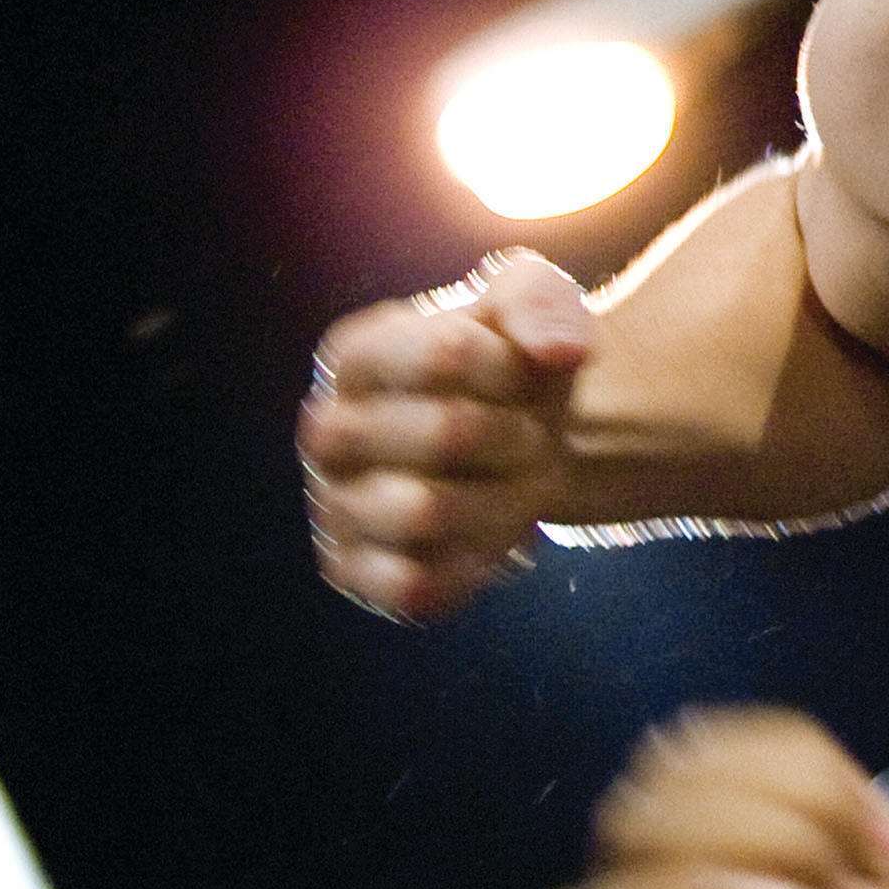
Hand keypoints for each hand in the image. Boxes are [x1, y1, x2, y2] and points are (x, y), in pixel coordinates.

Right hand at [300, 251, 594, 619]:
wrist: (520, 439)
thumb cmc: (513, 364)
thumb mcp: (532, 301)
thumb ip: (541, 301)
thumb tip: (560, 351)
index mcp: (356, 354)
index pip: (448, 352)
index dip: (515, 369)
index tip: (525, 374)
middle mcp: (327, 430)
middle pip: (447, 433)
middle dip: (518, 435)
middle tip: (528, 436)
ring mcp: (333, 505)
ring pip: (427, 513)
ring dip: (501, 501)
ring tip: (509, 484)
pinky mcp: (352, 571)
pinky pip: (413, 587)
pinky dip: (470, 567)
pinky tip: (486, 539)